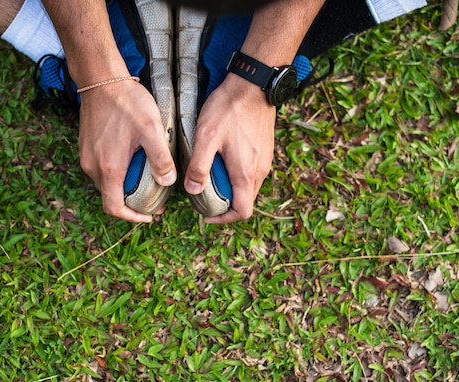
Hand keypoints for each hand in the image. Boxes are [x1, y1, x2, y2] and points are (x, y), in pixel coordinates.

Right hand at [78, 80, 175, 221]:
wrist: (101, 79)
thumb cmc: (127, 102)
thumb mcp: (151, 129)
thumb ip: (160, 158)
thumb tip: (168, 181)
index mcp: (109, 168)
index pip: (114, 207)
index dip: (132, 217)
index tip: (148, 215)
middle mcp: (93, 166)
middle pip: (110, 196)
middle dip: (131, 203)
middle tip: (154, 198)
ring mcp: (86, 156)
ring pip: (105, 183)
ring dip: (123, 187)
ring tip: (144, 180)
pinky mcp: (86, 146)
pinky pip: (100, 169)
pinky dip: (116, 174)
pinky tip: (131, 162)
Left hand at [184, 74, 275, 222]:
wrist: (253, 84)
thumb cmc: (229, 109)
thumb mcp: (206, 137)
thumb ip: (199, 166)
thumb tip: (192, 190)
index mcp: (246, 173)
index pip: (242, 211)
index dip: (224, 219)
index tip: (207, 214)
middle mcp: (260, 171)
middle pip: (246, 201)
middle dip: (226, 205)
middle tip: (204, 197)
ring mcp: (265, 160)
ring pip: (250, 187)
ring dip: (232, 190)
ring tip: (211, 179)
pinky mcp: (265, 150)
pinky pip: (253, 172)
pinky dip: (238, 176)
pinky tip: (223, 162)